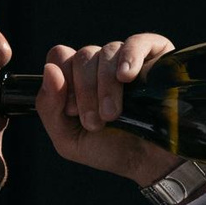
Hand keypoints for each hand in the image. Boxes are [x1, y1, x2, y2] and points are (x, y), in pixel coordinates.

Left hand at [35, 33, 189, 185]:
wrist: (149, 162)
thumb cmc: (109, 150)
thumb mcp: (68, 139)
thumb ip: (49, 107)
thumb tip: (50, 69)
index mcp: (78, 78)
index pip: (60, 56)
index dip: (62, 80)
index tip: (72, 111)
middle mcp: (101, 64)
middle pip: (82, 55)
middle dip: (85, 91)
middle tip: (96, 122)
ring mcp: (128, 57)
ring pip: (107, 52)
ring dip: (106, 85)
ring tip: (113, 114)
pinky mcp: (156, 55)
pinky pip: (138, 42)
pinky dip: (130, 56)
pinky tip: (127, 77)